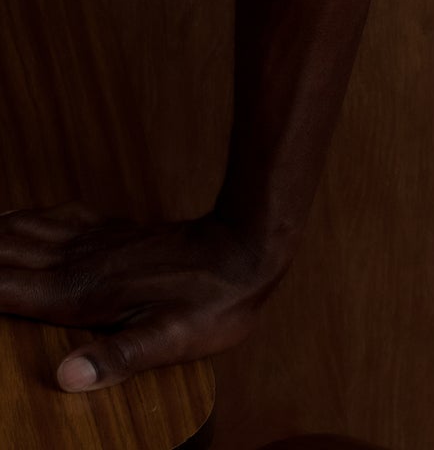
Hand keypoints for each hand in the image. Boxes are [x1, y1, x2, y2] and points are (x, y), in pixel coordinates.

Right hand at [0, 200, 288, 391]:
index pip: (2, 287)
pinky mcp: (114, 230)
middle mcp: (78, 260)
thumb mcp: (168, 341)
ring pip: (25, 228)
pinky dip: (25, 218)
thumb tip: (66, 377)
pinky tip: (18, 219)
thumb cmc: (211, 302)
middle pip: (4, 251)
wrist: (247, 247)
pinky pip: (56, 217)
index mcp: (80, 293)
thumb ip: (115, 359)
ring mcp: (96, 241)